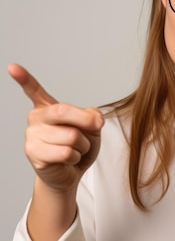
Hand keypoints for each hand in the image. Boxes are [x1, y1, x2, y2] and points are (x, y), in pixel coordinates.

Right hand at [8, 64, 103, 193]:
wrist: (72, 172)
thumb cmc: (79, 146)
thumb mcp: (92, 127)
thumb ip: (93, 117)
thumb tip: (94, 119)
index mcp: (47, 107)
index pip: (34, 90)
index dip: (24, 79)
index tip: (12, 67)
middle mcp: (36, 118)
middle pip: (63, 111)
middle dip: (86, 121)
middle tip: (95, 128)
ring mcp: (32, 135)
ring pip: (71, 136)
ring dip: (83, 145)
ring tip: (75, 149)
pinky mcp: (34, 153)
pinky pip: (66, 152)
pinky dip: (76, 157)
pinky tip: (68, 159)